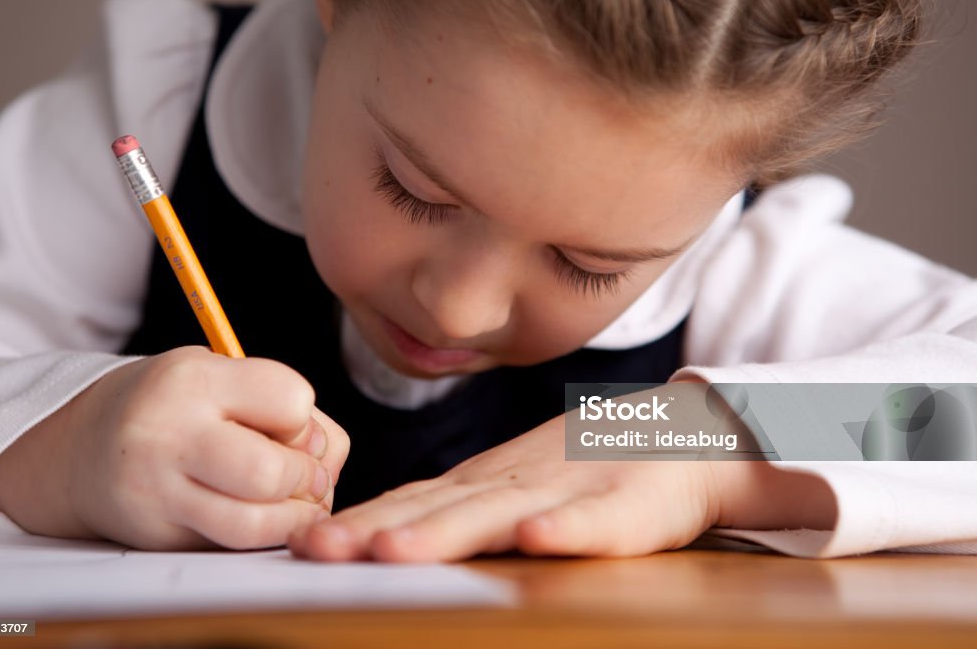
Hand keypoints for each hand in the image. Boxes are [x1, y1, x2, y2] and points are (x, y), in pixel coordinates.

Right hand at [0, 346, 349, 549]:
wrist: (83, 447)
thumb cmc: (174, 406)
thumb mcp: (221, 377)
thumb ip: (283, 408)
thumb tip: (327, 464)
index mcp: (192, 380)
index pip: (290, 399)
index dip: (304, 416)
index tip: (290, 421)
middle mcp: (167, 436)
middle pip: (272, 473)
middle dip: (307, 477)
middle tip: (307, 474)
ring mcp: (157, 494)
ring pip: (255, 525)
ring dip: (294, 517)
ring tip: (297, 501)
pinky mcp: (157, 536)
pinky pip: (234, 546)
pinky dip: (264, 534)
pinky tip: (263, 515)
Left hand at [289, 385, 835, 561]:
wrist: (684, 434)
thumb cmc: (587, 465)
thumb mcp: (513, 483)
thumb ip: (456, 507)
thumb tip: (380, 533)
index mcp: (488, 483)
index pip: (413, 502)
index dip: (358, 522)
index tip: (303, 544)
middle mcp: (517, 483)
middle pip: (438, 511)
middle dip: (374, 531)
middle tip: (318, 550)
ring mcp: (570, 489)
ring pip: (501, 516)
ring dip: (444, 535)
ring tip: (392, 554)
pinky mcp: (629, 504)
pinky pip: (598, 521)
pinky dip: (567, 529)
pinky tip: (537, 542)